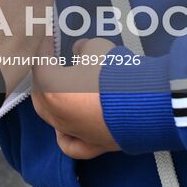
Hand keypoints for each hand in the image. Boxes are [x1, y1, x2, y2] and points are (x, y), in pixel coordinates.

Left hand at [31, 39, 120, 160]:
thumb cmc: (115, 74)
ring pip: (52, 120)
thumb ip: (82, 48)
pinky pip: (71, 144)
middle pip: (41, 95)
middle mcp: (58, 115)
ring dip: (51, 104)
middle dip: (43, 78)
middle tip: (51, 65)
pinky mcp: (93, 146)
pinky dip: (65, 136)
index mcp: (52, 89)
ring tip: (57, 93)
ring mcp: (75, 133)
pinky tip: (67, 129)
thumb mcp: (95, 48)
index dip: (44, 50)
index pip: (41, 66)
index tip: (50, 41)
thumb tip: (80, 50)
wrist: (145, 103)